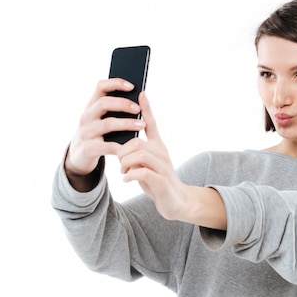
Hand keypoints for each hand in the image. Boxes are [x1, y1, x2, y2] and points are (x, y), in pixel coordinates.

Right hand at [65, 78, 145, 177]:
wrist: (79, 157)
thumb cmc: (98, 134)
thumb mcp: (101, 119)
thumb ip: (115, 110)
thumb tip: (141, 98)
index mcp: (92, 106)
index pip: (100, 86)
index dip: (116, 83)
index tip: (132, 86)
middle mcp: (86, 116)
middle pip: (103, 103)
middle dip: (123, 104)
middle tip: (138, 109)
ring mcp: (85, 132)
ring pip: (107, 124)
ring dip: (126, 123)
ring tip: (141, 125)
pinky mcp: (87, 149)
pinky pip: (106, 146)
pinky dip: (120, 146)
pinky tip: (131, 146)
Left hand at [117, 93, 226, 229]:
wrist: (177, 202)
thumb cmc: (158, 181)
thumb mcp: (148, 164)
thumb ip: (138, 153)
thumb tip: (122, 145)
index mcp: (159, 147)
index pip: (152, 123)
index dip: (147, 109)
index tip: (141, 93)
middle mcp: (162, 153)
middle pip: (137, 141)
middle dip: (123, 151)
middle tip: (119, 162)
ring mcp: (163, 167)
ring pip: (139, 155)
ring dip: (126, 163)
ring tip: (123, 171)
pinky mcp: (162, 181)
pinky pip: (142, 172)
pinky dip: (130, 174)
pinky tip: (127, 179)